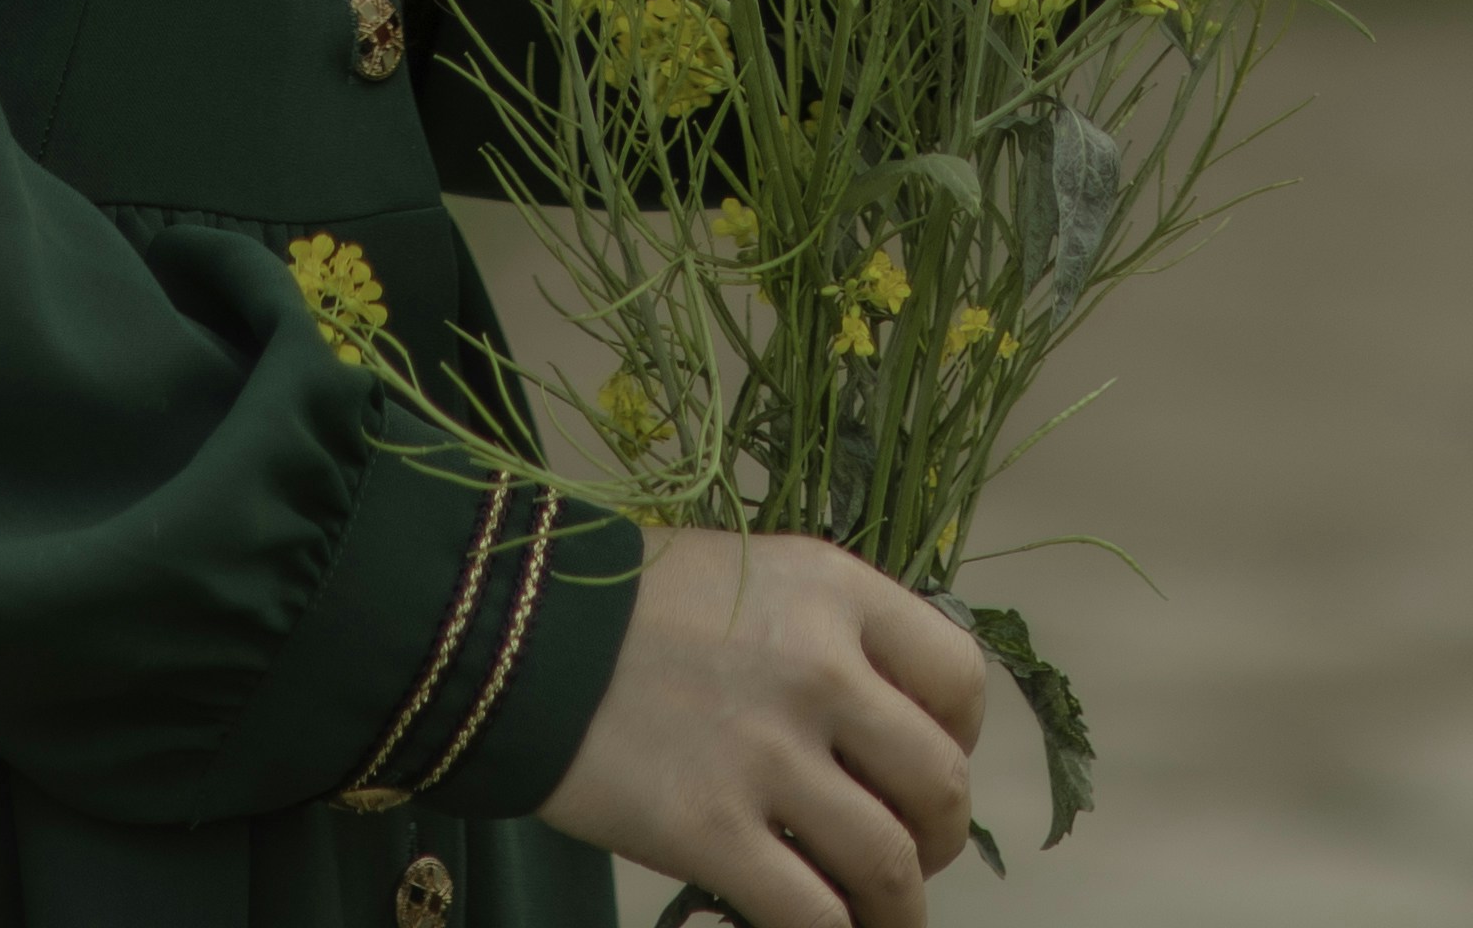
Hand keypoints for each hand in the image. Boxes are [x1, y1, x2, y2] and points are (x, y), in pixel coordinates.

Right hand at [534, 522, 988, 927]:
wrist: (511, 636)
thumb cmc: (628, 607)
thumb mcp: (751, 578)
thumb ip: (827, 635)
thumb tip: (886, 726)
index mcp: (835, 592)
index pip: (958, 678)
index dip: (960, 738)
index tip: (929, 764)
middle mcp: (820, 668)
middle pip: (937, 781)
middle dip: (939, 836)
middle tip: (912, 853)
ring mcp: (768, 754)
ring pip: (888, 863)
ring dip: (900, 909)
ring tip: (881, 920)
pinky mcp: (711, 832)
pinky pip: (814, 915)